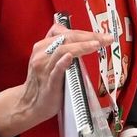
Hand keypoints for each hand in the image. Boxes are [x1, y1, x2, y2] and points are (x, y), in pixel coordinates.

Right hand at [0, 18, 111, 136]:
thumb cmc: (44, 82)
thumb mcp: (49, 60)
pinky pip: (55, 70)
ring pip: (62, 50)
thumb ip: (61, 48)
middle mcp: (42, 54)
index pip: (65, 32)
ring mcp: (44, 68)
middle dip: (89, 36)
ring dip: (81, 46)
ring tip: (97, 44)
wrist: (30, 104)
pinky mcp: (49, 83)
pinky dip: (63, 62)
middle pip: (66, 38)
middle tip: (106, 38)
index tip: (102, 35)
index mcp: (43, 46)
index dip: (85, 32)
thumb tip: (82, 39)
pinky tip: (71, 56)